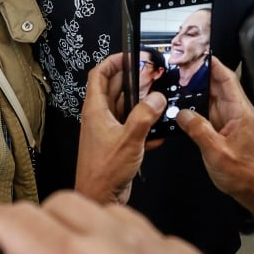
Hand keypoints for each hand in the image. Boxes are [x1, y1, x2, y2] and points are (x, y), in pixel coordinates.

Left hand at [75, 53, 166, 203]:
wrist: (99, 197)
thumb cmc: (103, 172)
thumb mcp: (129, 139)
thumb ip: (144, 116)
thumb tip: (156, 98)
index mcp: (95, 110)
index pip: (99, 75)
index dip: (113, 62)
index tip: (129, 56)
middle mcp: (99, 117)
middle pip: (114, 88)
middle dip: (132, 79)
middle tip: (150, 74)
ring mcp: (107, 130)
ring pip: (124, 107)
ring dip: (140, 101)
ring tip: (158, 97)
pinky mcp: (116, 143)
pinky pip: (130, 126)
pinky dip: (143, 124)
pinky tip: (157, 130)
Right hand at [178, 56, 253, 224]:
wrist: (249, 188)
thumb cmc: (241, 173)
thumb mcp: (216, 151)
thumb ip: (198, 129)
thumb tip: (183, 114)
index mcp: (240, 112)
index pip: (227, 78)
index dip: (212, 63)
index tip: (198, 53)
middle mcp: (236, 111)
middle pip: (217, 83)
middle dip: (199, 72)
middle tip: (180, 64)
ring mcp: (229, 118)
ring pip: (210, 95)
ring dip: (196, 87)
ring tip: (178, 80)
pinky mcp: (221, 126)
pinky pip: (206, 108)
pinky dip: (195, 103)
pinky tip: (182, 102)